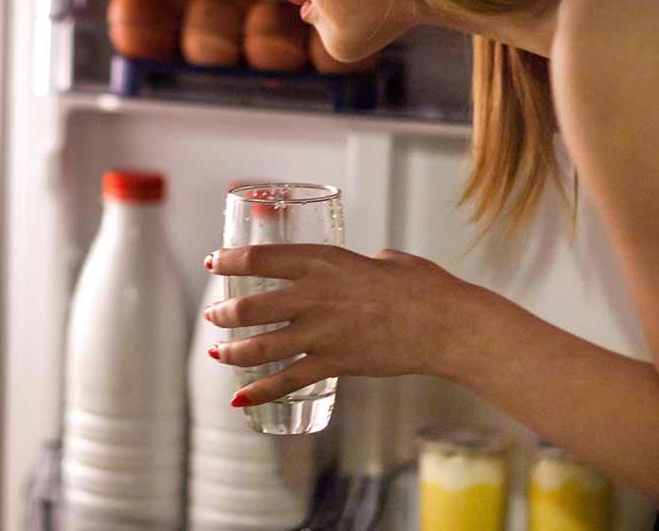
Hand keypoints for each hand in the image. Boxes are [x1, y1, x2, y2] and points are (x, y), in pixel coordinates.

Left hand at [202, 244, 492, 406]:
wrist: (446, 324)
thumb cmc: (423, 287)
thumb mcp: (385, 260)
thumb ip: (363, 263)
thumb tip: (365, 266)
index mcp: (323, 262)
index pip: (260, 258)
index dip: (229, 261)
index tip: (213, 262)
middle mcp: (314, 296)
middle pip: (250, 306)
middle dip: (225, 313)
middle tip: (214, 316)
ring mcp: (321, 332)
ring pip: (261, 346)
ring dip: (233, 352)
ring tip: (218, 354)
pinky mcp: (334, 363)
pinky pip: (287, 381)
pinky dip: (260, 392)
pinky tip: (240, 399)